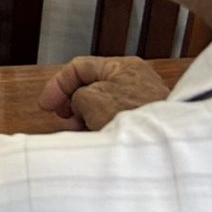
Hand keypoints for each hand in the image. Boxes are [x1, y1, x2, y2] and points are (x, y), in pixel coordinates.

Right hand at [39, 55, 170, 131]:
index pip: (79, 67)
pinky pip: (118, 120)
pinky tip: (98, 138)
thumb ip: (77, 97)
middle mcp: (135, 80)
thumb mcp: (90, 99)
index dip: (57, 85)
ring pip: (104, 106)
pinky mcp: (148, 122)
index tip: (46, 104)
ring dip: (87, 119)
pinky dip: (103, 127)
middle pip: (92, 87)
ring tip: (81, 133)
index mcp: (122, 66)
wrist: (164, 144)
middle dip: (73, 104)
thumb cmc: (134, 116)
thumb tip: (80, 107)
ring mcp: (144, 101)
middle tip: (65, 120)